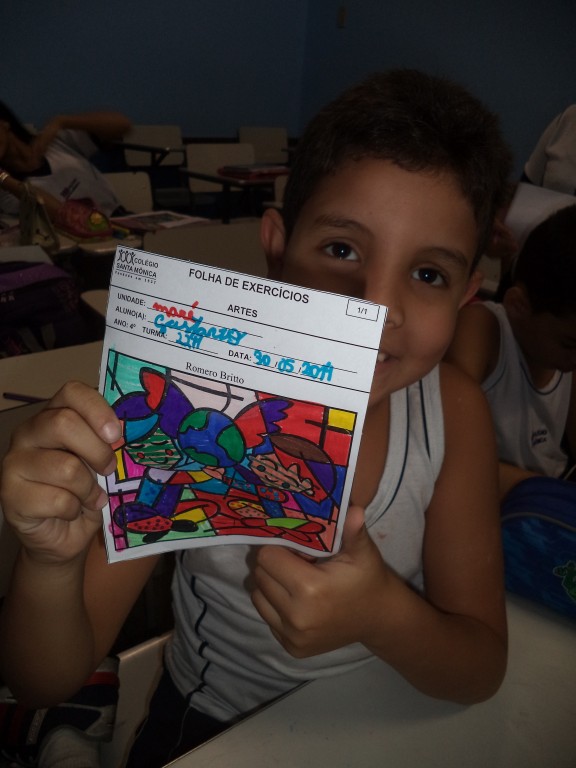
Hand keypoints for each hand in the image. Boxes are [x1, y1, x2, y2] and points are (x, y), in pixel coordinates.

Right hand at [0, 381, 120, 564]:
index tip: (116, 433)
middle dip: (97, 450)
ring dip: (88, 489)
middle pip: (64, 423)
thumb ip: (105, 441)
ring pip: (66, 467)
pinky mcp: (10, 494)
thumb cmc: (84, 491)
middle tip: (108, 469)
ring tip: (90, 497)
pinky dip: (74, 510)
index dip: (97, 409)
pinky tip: (71, 512)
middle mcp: (28, 433)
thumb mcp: (99, 461)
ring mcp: (14, 462)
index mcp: (52, 415)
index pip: (71, 392)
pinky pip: (57, 500)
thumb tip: (124, 432)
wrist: (62, 534)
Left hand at [251, 506, 392, 656]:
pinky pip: (267, 617)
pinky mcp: (292, 648)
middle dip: (274, 565)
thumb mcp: (363, 552)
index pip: (267, 557)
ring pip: (258, 597)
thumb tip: (353, 509)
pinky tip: (299, 601)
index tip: (298, 549)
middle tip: (298, 563)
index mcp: (310, 589)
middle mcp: (296, 616)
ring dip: (271, 585)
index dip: (280, 547)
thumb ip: (353, 530)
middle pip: (260, 576)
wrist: (378, 618)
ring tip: (295, 582)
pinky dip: (276, 605)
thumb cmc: (367, 578)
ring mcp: (293, 636)